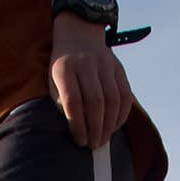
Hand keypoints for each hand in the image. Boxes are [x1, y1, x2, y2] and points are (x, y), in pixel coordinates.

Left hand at [49, 12, 132, 149]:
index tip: (80, 141)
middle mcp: (86, 64)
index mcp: (65, 68)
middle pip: (95, 102)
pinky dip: (121, 115)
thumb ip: (62, 103)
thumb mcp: (54, 82)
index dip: (78, 125)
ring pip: (113, 100)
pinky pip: (125, 95)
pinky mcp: (119, 67)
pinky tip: (114, 126)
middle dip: (95, 129)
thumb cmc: (63, 68)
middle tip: (94, 145)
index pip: (73, 101)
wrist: (78, 34)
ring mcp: (105, 64)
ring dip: (109, 125)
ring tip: (103, 139)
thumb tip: (77, 130)